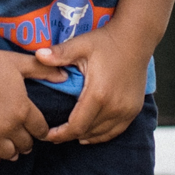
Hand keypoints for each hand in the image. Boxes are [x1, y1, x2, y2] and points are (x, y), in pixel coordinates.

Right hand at [0, 46, 51, 166]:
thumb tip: (66, 76)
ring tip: (9, 143)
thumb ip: (44, 71)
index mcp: (23, 109)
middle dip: (27, 140)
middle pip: (26, 145)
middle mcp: (9, 125)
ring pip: (9, 154)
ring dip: (11, 150)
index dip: (41, 130)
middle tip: (22, 134)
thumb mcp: (21, 64)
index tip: (36, 127)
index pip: (41, 131)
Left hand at [31, 29, 150, 144]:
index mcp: (98, 94)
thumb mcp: (81, 45)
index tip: (47, 136)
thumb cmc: (106, 41)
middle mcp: (114, 106)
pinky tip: (89, 133)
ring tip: (69, 133)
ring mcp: (126, 110)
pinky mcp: (134, 110)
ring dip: (84, 135)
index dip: (60, 135)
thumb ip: (59, 54)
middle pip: (87, 132)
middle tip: (54, 135)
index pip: (76, 126)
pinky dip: (101, 134)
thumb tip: (38, 55)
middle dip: (69, 136)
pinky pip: (116, 131)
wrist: (136, 38)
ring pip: (101, 134)